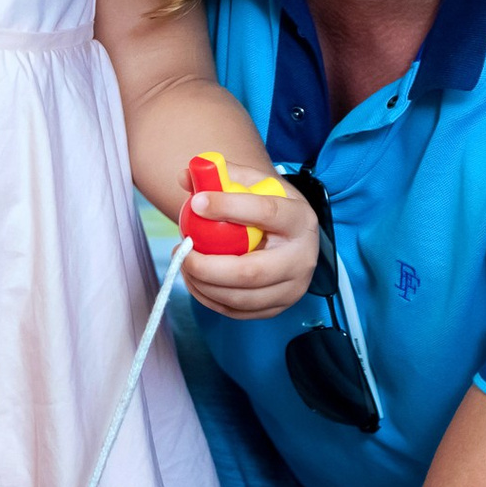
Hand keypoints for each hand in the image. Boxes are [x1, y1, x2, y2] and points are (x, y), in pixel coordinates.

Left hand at [178, 166, 318, 318]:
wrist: (287, 234)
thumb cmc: (265, 204)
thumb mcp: (250, 182)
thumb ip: (219, 175)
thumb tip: (185, 177)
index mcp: (299, 219)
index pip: (266, 213)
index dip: (229, 207)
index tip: (196, 202)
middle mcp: (303, 258)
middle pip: (252, 272)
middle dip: (208, 266)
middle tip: (182, 250)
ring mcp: (292, 288)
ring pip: (241, 297)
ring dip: (203, 284)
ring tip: (184, 262)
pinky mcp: (277, 307)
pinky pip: (237, 311)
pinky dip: (208, 298)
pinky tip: (194, 279)